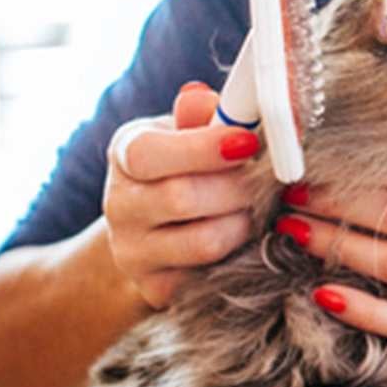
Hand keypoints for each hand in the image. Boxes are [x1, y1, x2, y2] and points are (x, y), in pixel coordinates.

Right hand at [102, 81, 265, 308]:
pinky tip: (246, 237)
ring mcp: (132, 253)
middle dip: (238, 187)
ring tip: (258, 208)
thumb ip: (201, 115)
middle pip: (182, 198)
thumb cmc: (186, 165)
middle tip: (267, 180)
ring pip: (203, 242)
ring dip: (244, 223)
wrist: (157, 229)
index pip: (150, 154)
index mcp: (126, 154)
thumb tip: (203, 98)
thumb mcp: (190, 131)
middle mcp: (119, 205)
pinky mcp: (155, 288)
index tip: (249, 142)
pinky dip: (238, 256)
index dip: (204, 148)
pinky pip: (210, 275)